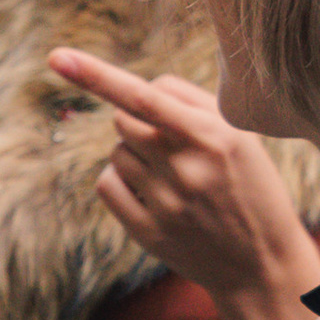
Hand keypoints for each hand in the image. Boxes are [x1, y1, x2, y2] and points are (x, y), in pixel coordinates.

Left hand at [48, 47, 319, 319]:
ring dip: (135, 155)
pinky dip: (120, 181)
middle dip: (138, 123)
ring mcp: (166, 202)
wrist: (263, 262)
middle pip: (123, 121)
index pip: (144, 97)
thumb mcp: (239, 137)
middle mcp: (187, 167)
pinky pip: (107, 185)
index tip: (56, 57)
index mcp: (214, 135)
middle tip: (170, 145)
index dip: (96, 75)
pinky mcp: (148, 231)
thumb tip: (134, 90)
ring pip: (117, 152)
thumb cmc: (249, 185)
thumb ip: (191, 104)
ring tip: (174, 176)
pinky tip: (150, 193)